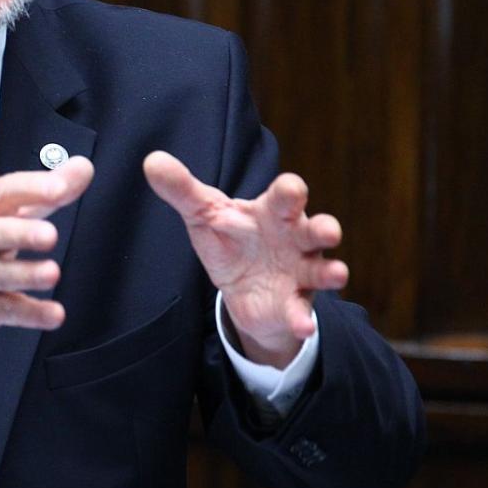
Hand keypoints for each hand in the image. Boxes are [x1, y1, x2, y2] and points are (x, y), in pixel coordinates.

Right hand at [0, 156, 94, 363]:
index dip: (32, 189)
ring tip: (52, 273)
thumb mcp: (2, 216)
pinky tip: (54, 314)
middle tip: (50, 235)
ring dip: (26, 274)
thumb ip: (45, 194)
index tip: (62, 186)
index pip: (4, 193)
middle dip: (21, 232)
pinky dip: (31, 313)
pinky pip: (5, 310)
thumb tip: (82, 167)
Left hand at [143, 151, 346, 367]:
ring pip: (322, 269)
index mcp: (273, 211)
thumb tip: (151, 161)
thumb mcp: (204, 214)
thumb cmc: (231, 237)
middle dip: (324, 228)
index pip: (288, 194)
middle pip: (315, 228)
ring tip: (337, 275)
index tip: (291, 189)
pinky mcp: (294, 303)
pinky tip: (303, 326)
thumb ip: (182, 190)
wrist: (241, 286)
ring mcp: (300, 271)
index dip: (291, 190)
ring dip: (331, 273)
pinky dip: (302, 318)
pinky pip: (301, 311)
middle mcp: (295, 238)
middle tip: (328, 230)